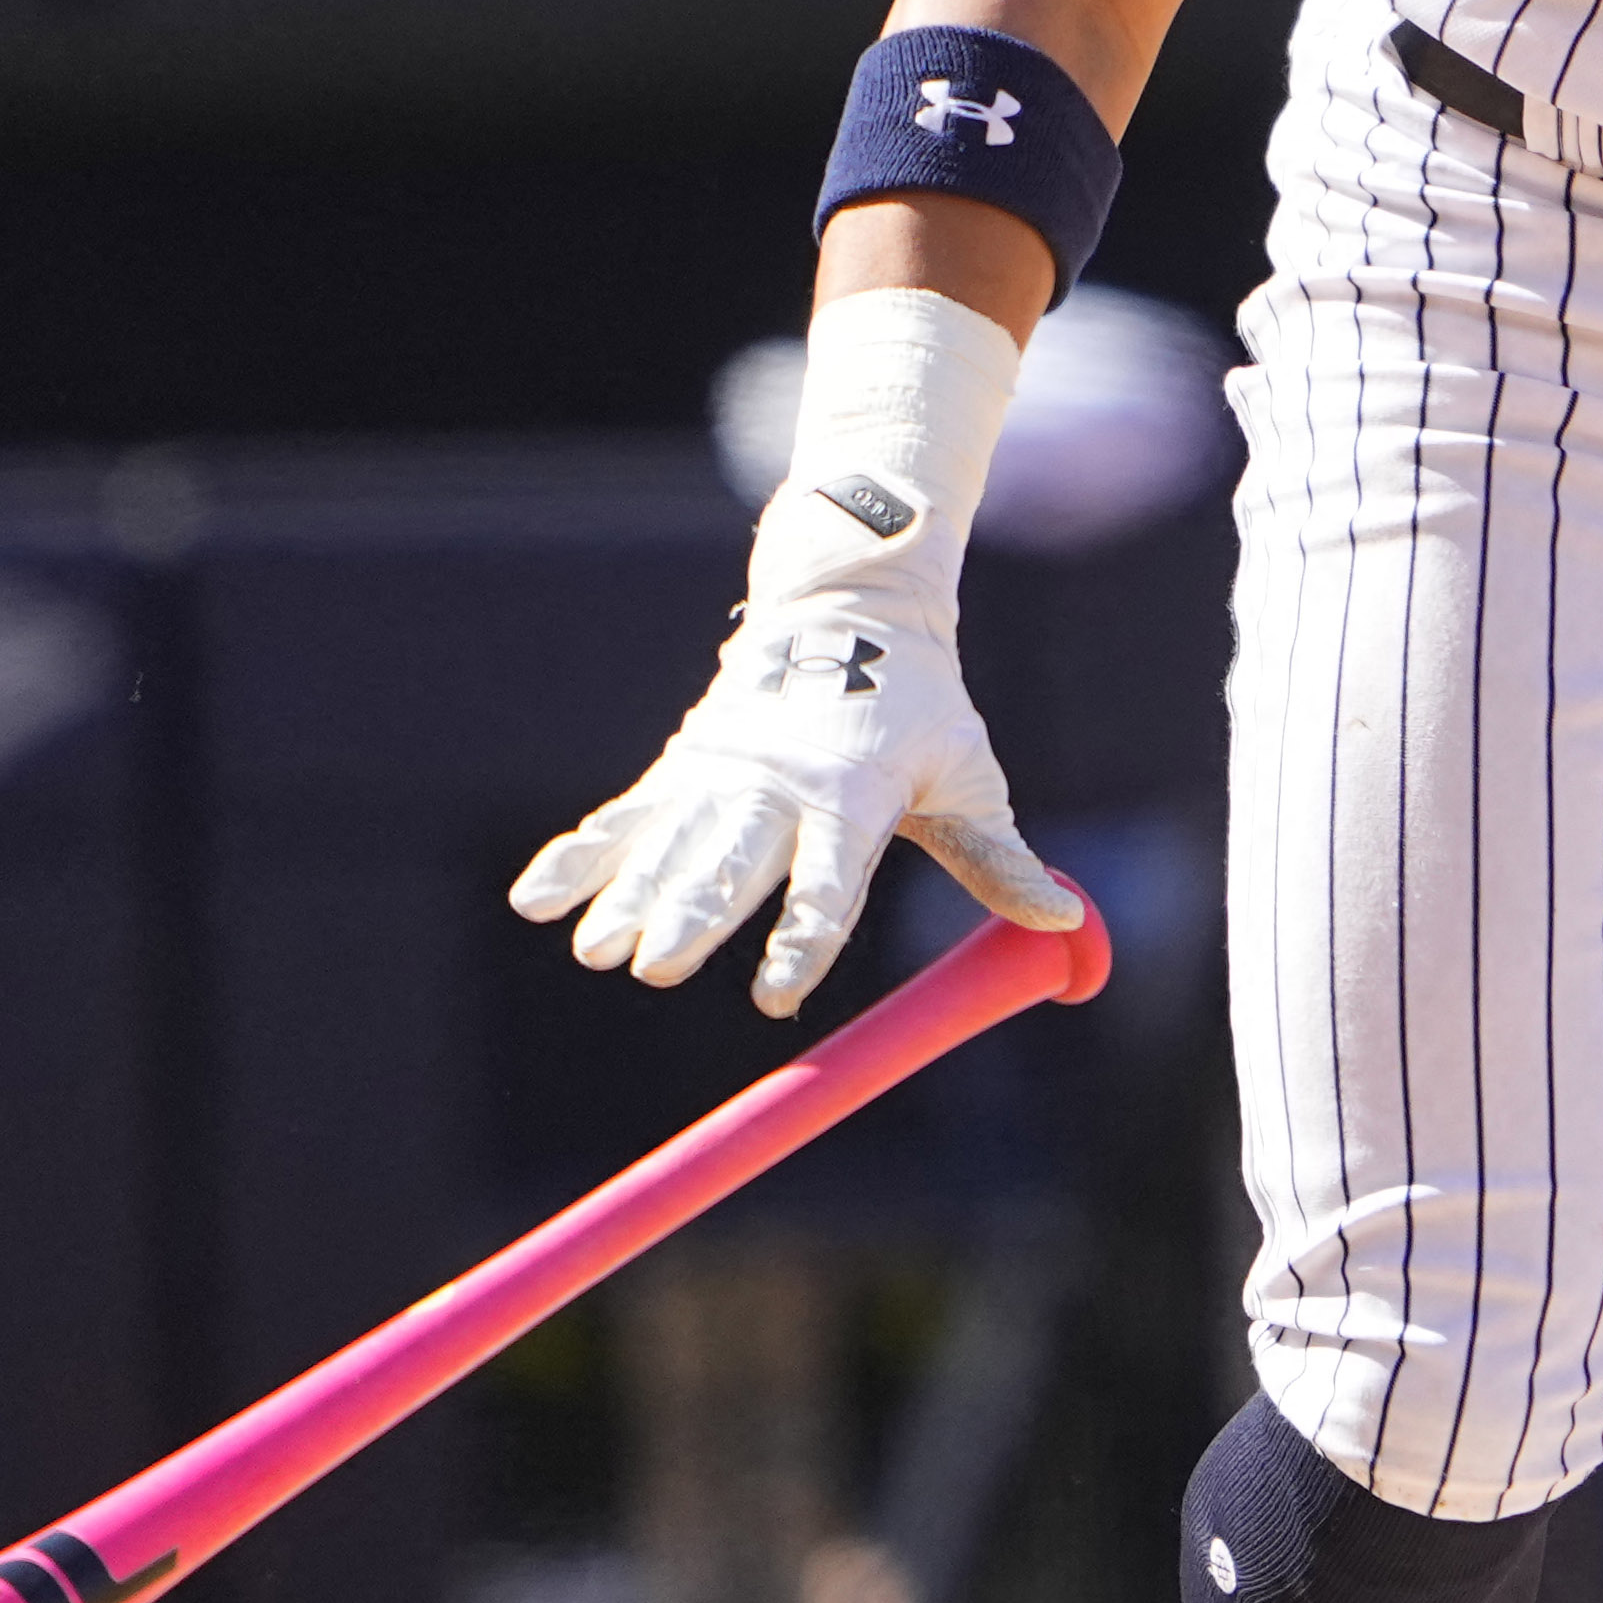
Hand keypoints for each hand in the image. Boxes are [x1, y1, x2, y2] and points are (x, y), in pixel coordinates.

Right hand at [512, 566, 1078, 1014]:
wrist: (849, 604)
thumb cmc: (921, 705)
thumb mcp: (967, 772)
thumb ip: (998, 857)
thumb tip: (1066, 925)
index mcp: (857, 794)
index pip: (830, 883)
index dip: (803, 941)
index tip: (777, 999)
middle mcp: (782, 783)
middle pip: (732, 862)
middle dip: (693, 915)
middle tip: (657, 968)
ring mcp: (724, 770)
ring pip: (670, 844)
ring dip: (629, 897)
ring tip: (595, 952)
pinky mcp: (684, 763)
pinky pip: (625, 817)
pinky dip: (580, 857)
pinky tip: (537, 901)